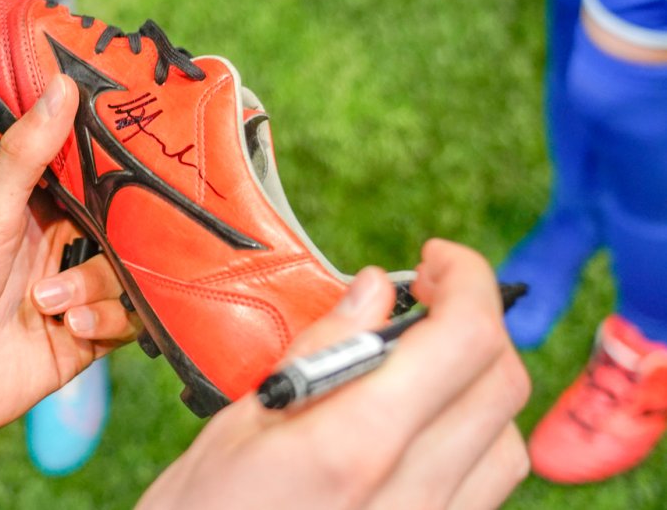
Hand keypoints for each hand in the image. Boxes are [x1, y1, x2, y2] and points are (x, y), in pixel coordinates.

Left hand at [0, 74, 134, 447]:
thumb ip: (28, 152)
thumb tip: (61, 83)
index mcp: (38, 210)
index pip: (95, 179)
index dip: (121, 171)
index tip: (152, 156)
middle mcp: (60, 248)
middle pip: (125, 230)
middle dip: (125, 238)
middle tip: (116, 237)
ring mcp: (74, 295)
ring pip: (129, 278)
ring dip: (96, 288)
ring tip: (51, 304)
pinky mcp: (83, 342)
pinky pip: (127, 324)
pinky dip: (106, 322)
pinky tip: (72, 328)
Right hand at [140, 240, 530, 509]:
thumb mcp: (237, 423)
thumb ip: (318, 352)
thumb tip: (376, 290)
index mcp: (354, 447)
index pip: (463, 341)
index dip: (465, 279)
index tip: (435, 258)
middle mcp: (413, 495)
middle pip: (501, 384)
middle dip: (475, 321)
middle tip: (421, 299)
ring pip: (507, 442)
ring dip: (476, 384)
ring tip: (417, 365)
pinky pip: (484, 491)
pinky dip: (470, 439)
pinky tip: (413, 428)